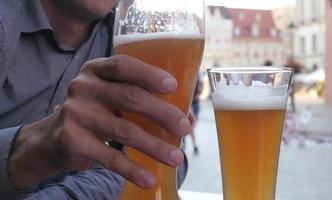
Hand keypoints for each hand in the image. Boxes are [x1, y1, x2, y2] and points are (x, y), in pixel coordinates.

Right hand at [9, 55, 191, 188]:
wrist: (55, 137)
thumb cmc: (96, 111)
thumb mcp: (113, 96)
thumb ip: (144, 99)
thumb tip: (187, 118)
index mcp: (96, 70)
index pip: (123, 66)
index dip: (149, 74)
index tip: (173, 86)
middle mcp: (83, 87)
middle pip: (130, 97)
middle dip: (162, 113)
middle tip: (184, 128)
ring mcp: (76, 113)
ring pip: (124, 130)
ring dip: (154, 146)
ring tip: (176, 158)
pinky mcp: (72, 140)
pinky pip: (109, 157)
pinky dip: (132, 169)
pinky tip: (149, 178)